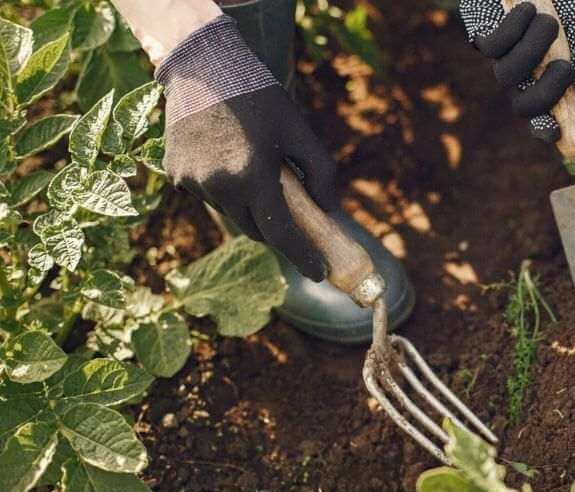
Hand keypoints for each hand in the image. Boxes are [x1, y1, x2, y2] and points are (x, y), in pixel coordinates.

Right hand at [157, 15, 334, 281]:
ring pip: (230, 212)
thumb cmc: (258, 97)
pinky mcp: (174, 172)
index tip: (319, 272)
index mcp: (252, 177)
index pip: (281, 234)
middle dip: (277, 232)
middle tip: (297, 226)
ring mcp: (191, 181)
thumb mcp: (299, 130)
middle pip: (255, 229)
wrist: (204, 65)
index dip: (302, 257)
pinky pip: (207, 195)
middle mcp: (218, 186)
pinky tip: (230, 161)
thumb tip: (329, 209)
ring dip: (248, 206)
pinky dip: (224, 190)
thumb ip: (320, 172)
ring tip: (257, 175)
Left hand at [459, 0, 574, 141]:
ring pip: (510, 76)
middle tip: (564, 67)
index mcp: (548, 74)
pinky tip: (528, 7)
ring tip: (549, 20)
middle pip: (523, 106)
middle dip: (544, 94)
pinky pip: (493, 47)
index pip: (544, 114)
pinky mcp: (479, 33)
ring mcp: (500, 55)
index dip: (545, 129)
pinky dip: (514, 30)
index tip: (556, 133)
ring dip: (533, 51)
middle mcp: (524, 71)